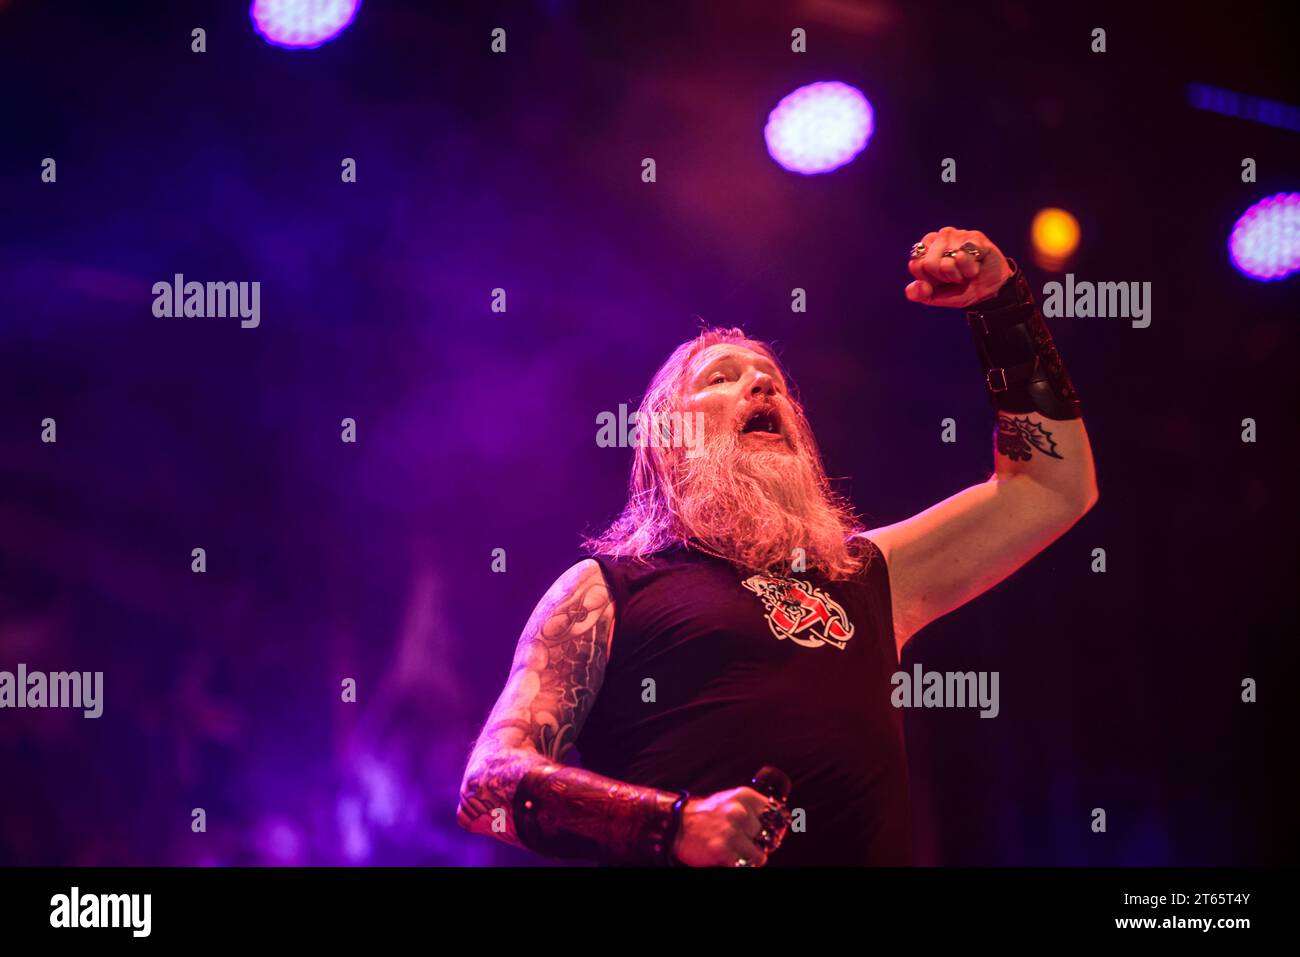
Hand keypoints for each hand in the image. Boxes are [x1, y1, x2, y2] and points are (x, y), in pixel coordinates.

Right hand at [671, 786, 788, 866]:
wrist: (675, 824)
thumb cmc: (706, 814)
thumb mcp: (730, 800)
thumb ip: (752, 808)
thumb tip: (779, 821)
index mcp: (744, 796)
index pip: (778, 814)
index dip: (778, 827)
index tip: (773, 834)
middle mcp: (739, 812)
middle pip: (770, 837)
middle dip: (762, 844)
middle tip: (749, 844)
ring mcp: (731, 832)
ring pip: (761, 856)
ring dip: (752, 857)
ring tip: (739, 852)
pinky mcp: (722, 851)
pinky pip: (745, 865)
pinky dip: (740, 864)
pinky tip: (730, 857)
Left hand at [905, 226, 1010, 307]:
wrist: (990, 291)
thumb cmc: (960, 289)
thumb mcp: (936, 296)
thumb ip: (919, 293)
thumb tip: (918, 285)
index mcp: (926, 248)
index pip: (916, 265)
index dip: (929, 279)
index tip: (941, 280)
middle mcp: (940, 236)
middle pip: (930, 264)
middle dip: (945, 278)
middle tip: (957, 276)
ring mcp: (958, 234)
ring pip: (947, 262)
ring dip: (959, 274)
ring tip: (967, 271)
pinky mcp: (975, 237)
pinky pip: (964, 257)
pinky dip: (970, 269)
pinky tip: (976, 265)